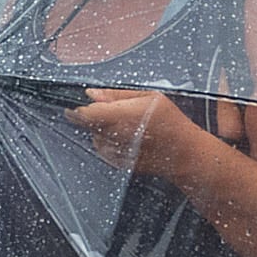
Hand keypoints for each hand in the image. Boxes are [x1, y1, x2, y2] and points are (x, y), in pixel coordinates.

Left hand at [66, 87, 208, 178]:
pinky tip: (128, 138)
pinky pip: (103, 149)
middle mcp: (115, 136)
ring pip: (95, 137)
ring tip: (127, 126)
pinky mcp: (117, 163)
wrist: (183, 153)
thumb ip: (116, 95)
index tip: (72, 106)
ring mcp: (115, 152)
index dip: (76, 110)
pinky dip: (109, 142)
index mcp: (121, 116)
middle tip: (108, 112)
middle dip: (91, 117)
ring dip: (101, 130)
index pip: (86, 114)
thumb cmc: (170, 122)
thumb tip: (91, 93)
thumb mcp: (148, 97)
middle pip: (88, 125)